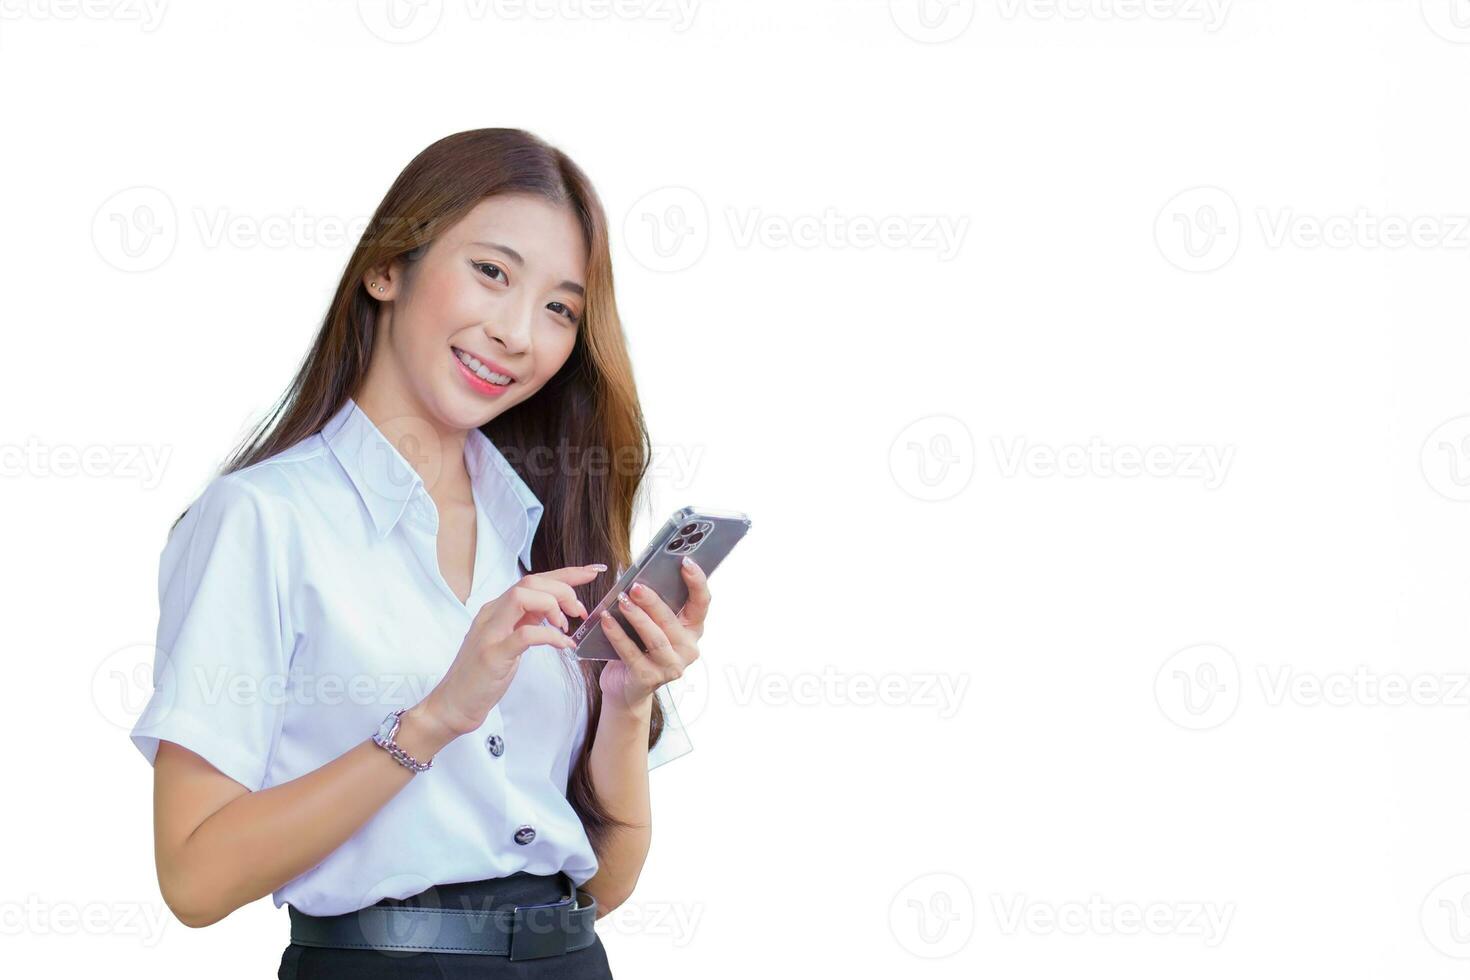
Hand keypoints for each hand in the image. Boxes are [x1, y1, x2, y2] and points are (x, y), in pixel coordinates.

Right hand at [421, 564, 602, 737]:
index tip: (592, 571)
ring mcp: (490, 633)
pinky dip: (550, 636)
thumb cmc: (482, 675)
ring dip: (553, 606)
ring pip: (523, 597)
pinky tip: (563, 645)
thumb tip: (553, 608)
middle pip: (530, 582)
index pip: (533, 580)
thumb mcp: (507, 640)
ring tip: (567, 626)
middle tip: (580, 610)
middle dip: (563, 588)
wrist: (453, 704)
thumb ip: (525, 621)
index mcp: (496, 609)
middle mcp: (491, 614)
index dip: (566, 573)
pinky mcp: (493, 655)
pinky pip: (526, 634)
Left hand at [599, 557, 710, 710]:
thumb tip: (641, 577)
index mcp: (693, 630)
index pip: (702, 603)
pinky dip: (617, 635)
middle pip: (672, 621)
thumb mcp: (652, 624)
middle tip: (635, 586)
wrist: (626, 686)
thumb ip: (654, 605)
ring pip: (655, 638)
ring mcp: (670, 667)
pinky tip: (605, 620)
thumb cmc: (640, 646)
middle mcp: (687, 649)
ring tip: (621, 601)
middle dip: (653, 601)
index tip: (685, 562)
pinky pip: (631, 653)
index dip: (697, 582)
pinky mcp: (649, 678)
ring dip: (636, 617)